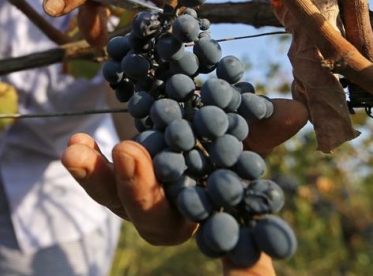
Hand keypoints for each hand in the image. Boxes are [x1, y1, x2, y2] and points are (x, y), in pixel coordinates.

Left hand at [62, 98, 308, 275]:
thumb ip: (264, 125)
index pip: (233, 244)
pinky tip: (76, 144)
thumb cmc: (213, 130)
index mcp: (210, 209)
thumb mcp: (239, 126)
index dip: (246, 268)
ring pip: (119, 202)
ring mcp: (139, 200)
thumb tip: (296, 112)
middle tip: (132, 154)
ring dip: (100, 178)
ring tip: (80, 153)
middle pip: (158, 218)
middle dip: (142, 190)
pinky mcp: (112, 181)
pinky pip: (95, 180)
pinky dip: (84, 164)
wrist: (173, 115)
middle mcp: (174, 213)